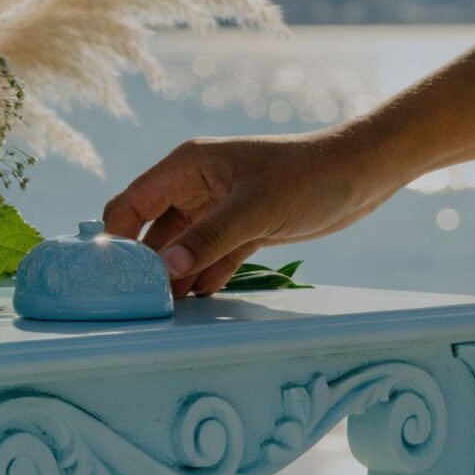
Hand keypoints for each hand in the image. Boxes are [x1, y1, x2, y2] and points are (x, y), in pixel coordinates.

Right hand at [102, 130, 401, 296]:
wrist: (363, 174)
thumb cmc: (308, 178)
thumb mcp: (255, 210)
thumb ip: (207, 240)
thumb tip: (165, 271)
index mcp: (186, 166)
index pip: (133, 202)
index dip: (117, 236)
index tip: (110, 274)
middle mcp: (195, 186)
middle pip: (153, 228)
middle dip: (145, 262)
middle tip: (138, 299)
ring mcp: (219, 208)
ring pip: (183, 246)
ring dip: (175, 273)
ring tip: (164, 308)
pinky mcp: (244, 228)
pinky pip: (212, 255)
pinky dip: (203, 275)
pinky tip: (196, 299)